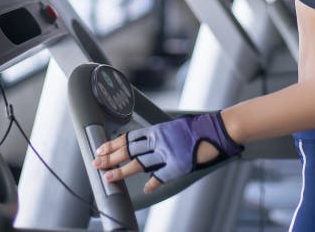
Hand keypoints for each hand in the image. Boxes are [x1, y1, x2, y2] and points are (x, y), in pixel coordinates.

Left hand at [92, 112, 242, 193]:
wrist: (218, 130)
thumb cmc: (198, 127)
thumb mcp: (174, 127)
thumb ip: (160, 137)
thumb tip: (148, 144)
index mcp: (157, 130)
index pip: (129, 137)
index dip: (113, 144)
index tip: (101, 147)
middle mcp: (159, 142)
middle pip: (128, 150)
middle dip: (110, 157)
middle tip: (96, 162)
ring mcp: (168, 154)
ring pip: (138, 164)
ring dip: (122, 170)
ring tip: (109, 176)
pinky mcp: (178, 166)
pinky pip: (161, 176)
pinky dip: (153, 182)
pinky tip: (146, 187)